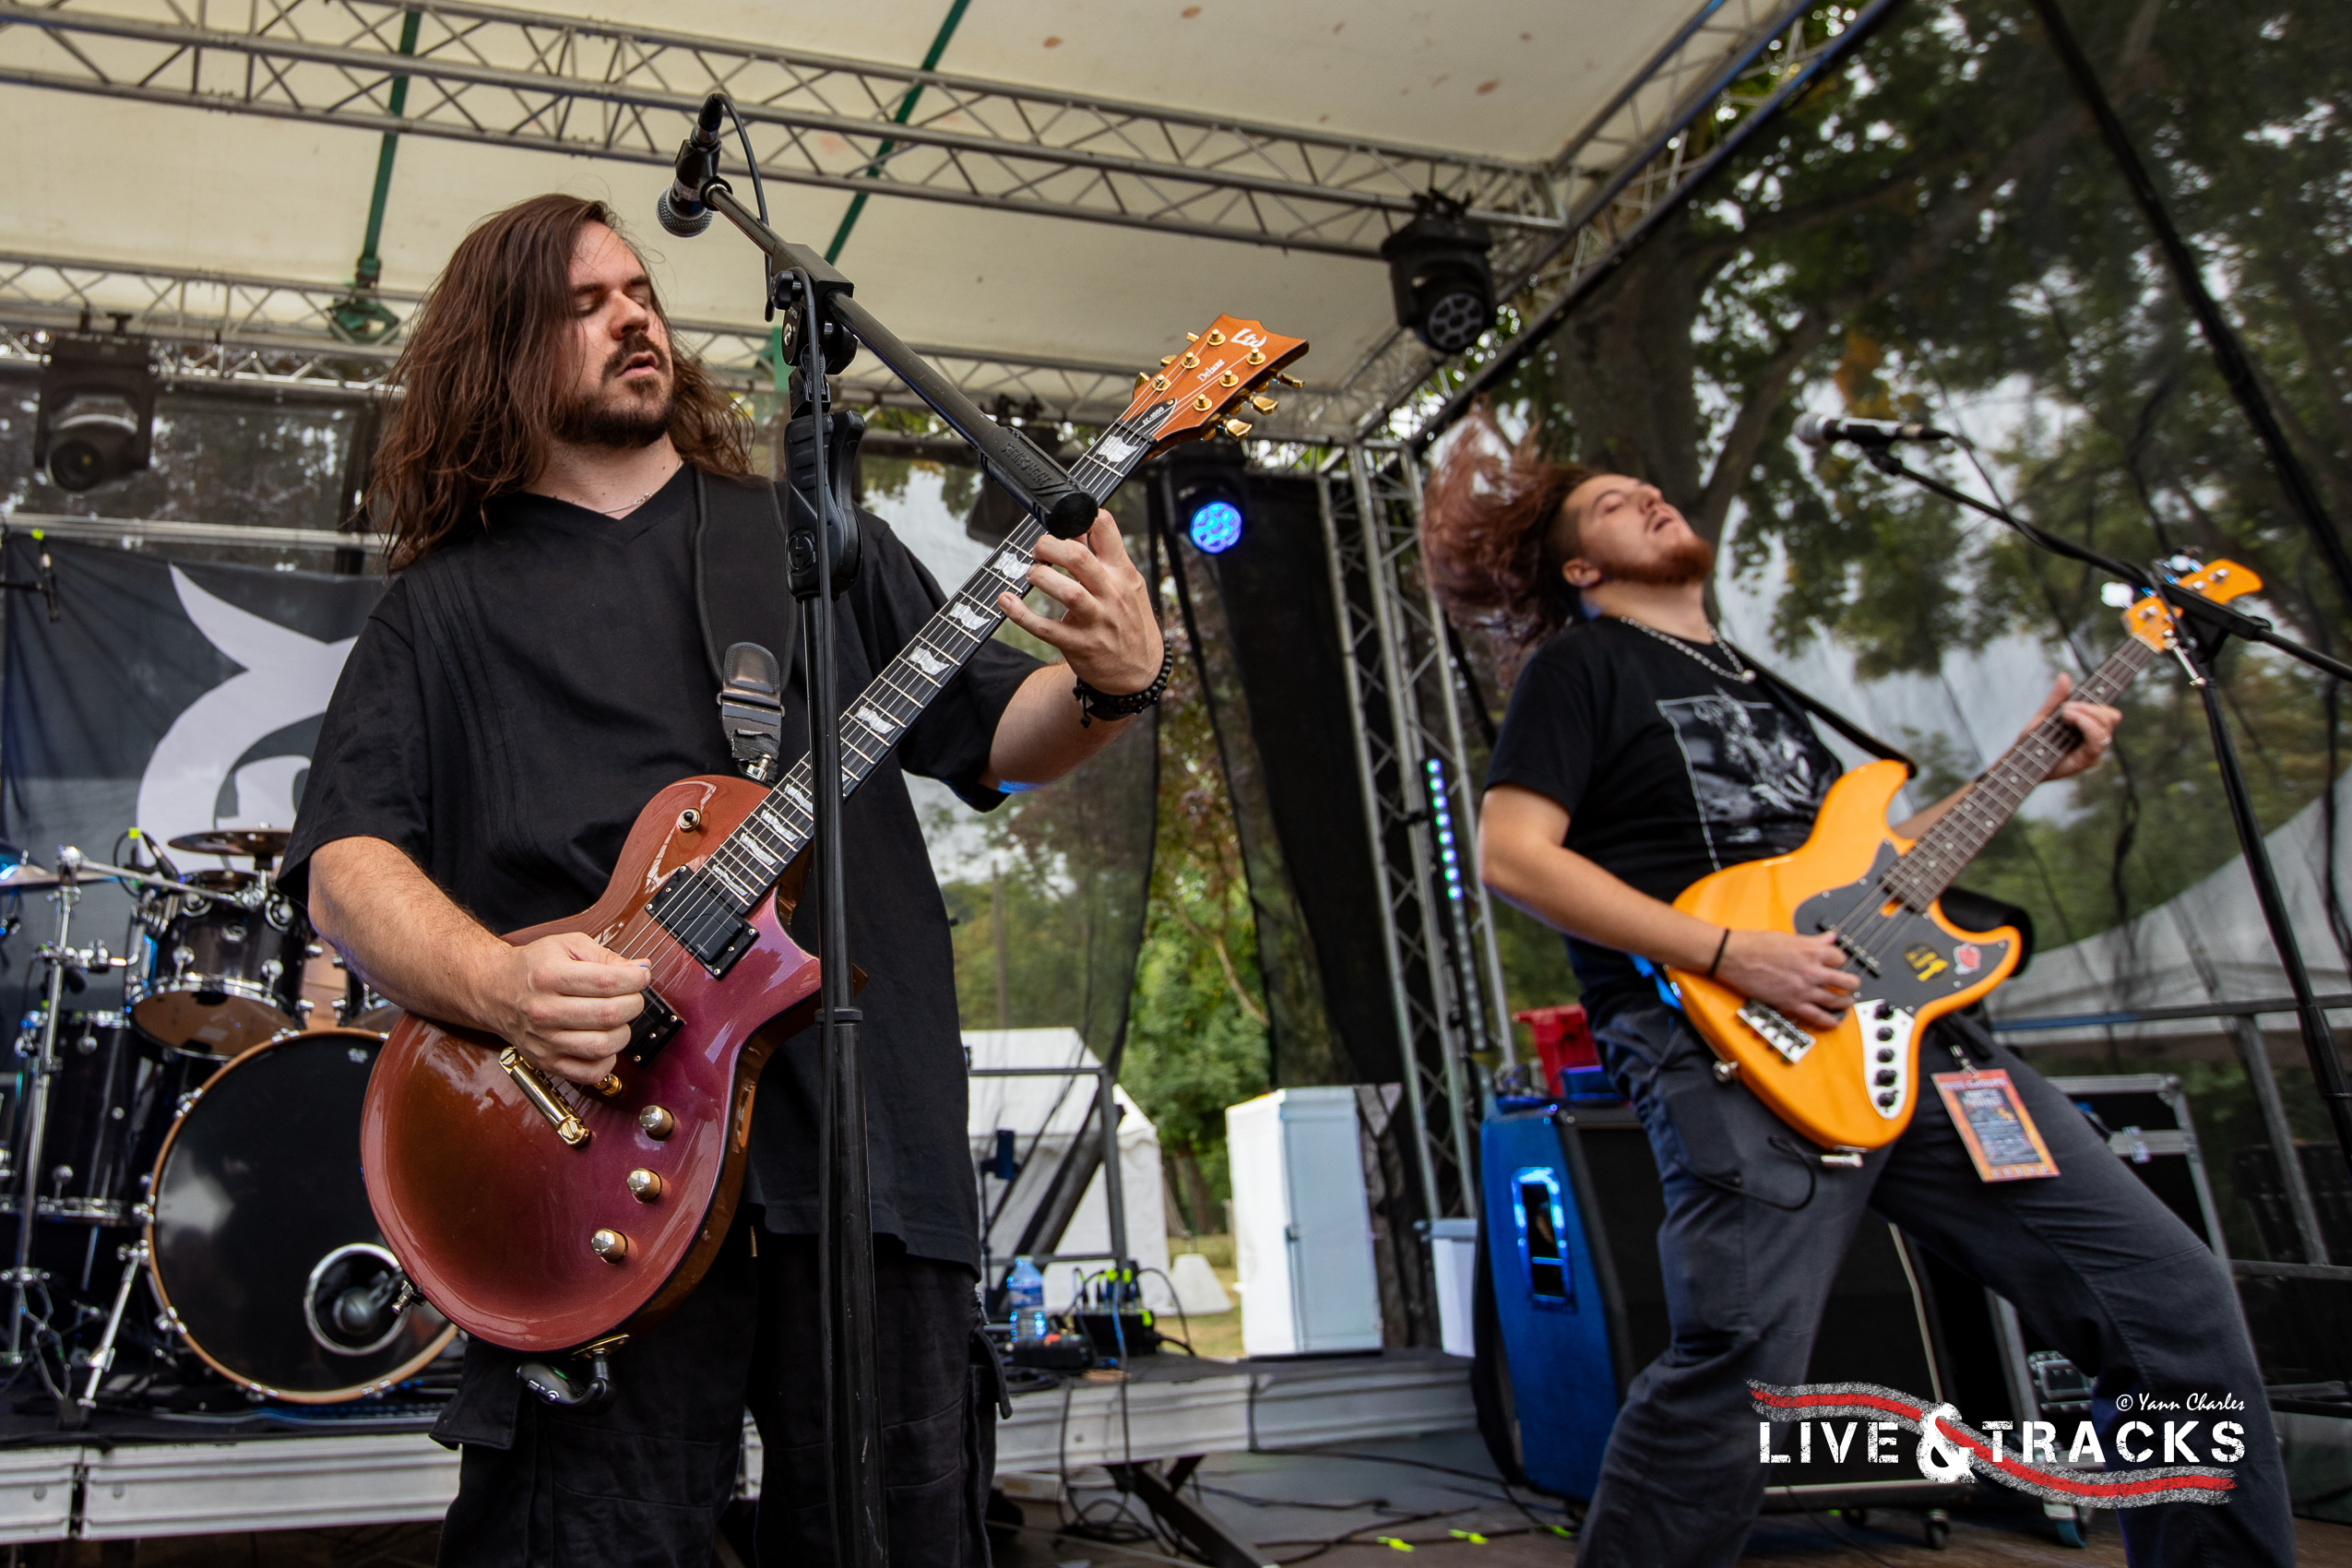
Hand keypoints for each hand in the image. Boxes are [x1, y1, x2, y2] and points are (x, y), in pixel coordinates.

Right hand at [487, 931, 648, 1084]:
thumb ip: (606, 956)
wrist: (493, 991)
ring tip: (616, 1019)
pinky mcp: (546, 1062)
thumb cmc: (533, 967)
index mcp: (549, 976)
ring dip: (623, 1032)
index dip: (635, 979)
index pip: (608, 982)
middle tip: (631, 997)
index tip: (640, 976)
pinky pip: (589, 1073)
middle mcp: (543, 1010)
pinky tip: (604, 1042)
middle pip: (608, 1014)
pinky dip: (607, 1061)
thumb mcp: (567, 945)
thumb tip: (641, 969)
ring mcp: (544, 1040)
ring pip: (602, 1045)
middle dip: (633, 1003)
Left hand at [997, 510, 1164, 695]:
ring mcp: (1096, 621)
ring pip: (1066, 591)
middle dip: (1049, 547)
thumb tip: (1076, 530)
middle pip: (1078, 558)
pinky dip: (1020, 614)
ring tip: (1033, 574)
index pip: (1105, 530)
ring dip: (1040, 576)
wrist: (1138, 671)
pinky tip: (1005, 601)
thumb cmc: (1129, 622)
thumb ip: (1101, 559)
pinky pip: (1045, 628)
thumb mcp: (1126, 586)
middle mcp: (1111, 594)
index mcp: (1123, 573)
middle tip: (1039, 551)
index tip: (1063, 523)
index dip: (1079, 518)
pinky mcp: (1079, 645)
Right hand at [1715, 929, 1858, 1031]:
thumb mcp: (1789, 936)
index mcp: (1812, 951)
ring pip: (1837, 1000)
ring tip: (1847, 1002)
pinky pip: (1817, 1016)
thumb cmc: (1755, 945)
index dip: (1841, 960)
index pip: (1841, 957)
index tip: (1838, 963)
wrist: (1734, 957)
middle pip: (1847, 981)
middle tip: (1851, 985)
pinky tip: (1833, 1021)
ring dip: (1845, 1002)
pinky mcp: (1792, 1003)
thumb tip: (1829, 937)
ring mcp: (1804, 989)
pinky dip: (1829, 1020)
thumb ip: (1813, 940)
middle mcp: (1812, 971)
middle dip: (1852, 983)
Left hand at [2021, 673, 2122, 781]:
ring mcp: (2093, 749)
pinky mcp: (2088, 760)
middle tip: (2067, 707)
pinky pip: (2097, 742)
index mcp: (2088, 726)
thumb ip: (2056, 699)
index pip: (2108, 711)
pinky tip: (2071, 719)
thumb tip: (2064, 676)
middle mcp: (2095, 737)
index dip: (2108, 697)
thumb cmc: (2033, 741)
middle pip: (2111, 717)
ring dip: (2087, 715)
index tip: (2104, 678)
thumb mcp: (2043, 716)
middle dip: (2091, 707)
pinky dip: (2086, 726)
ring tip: (2065, 712)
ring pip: (2106, 727)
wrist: (2021, 763)